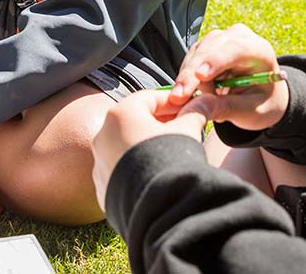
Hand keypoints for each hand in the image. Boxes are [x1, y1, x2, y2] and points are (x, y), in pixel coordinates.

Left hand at [91, 89, 210, 210]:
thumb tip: (206, 101)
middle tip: (182, 128)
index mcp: (120, 114)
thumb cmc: (170, 162)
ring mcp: (100, 161)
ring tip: (170, 154)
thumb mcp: (187, 131)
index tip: (188, 107)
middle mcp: (103, 135)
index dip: (172, 101)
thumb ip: (195, 112)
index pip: (149, 98)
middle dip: (159, 123)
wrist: (159, 206)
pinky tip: (155, 173)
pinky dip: (136, 166)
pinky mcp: (102, 185)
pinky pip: (120, 168)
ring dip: (146, 145)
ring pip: (126, 145)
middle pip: (135, 120)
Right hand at [166, 24, 288, 132]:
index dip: (216, 60)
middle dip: (192, 73)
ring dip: (189, 78)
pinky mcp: (207, 47)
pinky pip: (190, 59)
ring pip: (197, 53)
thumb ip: (226, 108)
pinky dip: (186, 77)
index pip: (236, 48)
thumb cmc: (262, 104)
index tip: (199, 76)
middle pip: (211, 48)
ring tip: (193, 102)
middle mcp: (240, 38)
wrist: (262, 98)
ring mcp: (222, 40)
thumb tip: (198, 108)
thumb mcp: (251, 111)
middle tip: (179, 98)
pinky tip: (189, 93)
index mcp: (260, 51)